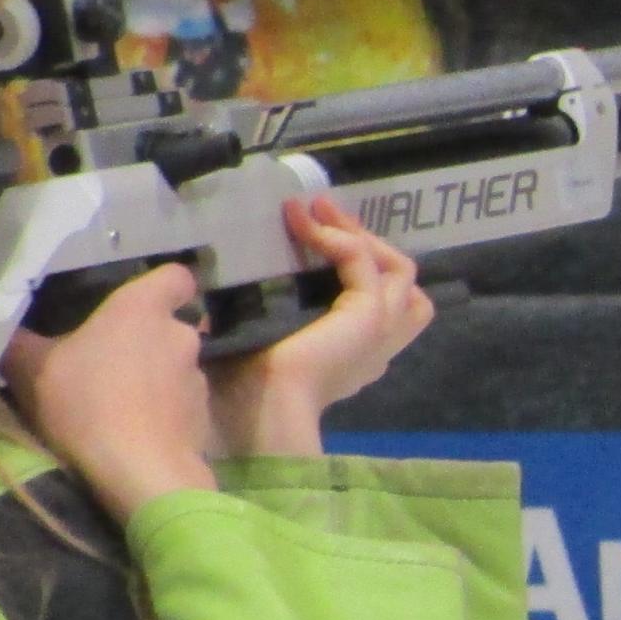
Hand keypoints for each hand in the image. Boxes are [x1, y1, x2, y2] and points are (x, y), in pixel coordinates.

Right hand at [0, 265, 215, 521]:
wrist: (138, 470)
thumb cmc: (84, 403)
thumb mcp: (31, 367)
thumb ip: (22, 342)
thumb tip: (10, 332)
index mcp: (143, 309)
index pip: (175, 277)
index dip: (161, 285)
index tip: (136, 300)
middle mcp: (180, 336)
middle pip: (168, 325)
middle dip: (142, 339)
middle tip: (104, 359)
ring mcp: (198, 377)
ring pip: (175, 366)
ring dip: (152, 377)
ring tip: (114, 400)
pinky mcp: (204, 416)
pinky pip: (181, 403)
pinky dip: (163, 411)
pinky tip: (133, 428)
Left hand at [207, 199, 433, 460]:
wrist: (261, 408)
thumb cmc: (251, 390)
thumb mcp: (257, 346)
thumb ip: (256, 320)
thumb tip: (216, 298)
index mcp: (357, 357)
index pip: (386, 305)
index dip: (361, 267)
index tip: (313, 236)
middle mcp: (379, 344)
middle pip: (405, 284)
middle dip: (368, 245)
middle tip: (322, 217)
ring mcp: (381, 329)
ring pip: (399, 269)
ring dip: (359, 235)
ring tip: (319, 211)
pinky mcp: (369, 315)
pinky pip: (364, 262)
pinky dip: (337, 238)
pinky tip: (306, 226)